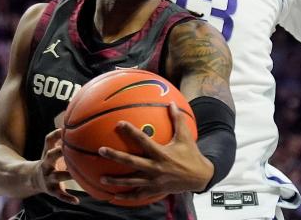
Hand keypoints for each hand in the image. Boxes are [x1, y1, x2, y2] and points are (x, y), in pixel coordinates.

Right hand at [30, 128, 78, 204]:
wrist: (33, 179)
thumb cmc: (50, 160)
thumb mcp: (51, 149)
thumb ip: (62, 139)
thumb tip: (80, 121)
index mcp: (47, 153)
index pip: (48, 141)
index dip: (55, 135)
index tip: (63, 129)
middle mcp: (46, 164)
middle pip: (50, 157)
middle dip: (57, 152)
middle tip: (66, 148)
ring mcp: (48, 178)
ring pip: (57, 176)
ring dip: (66, 175)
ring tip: (75, 174)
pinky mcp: (51, 190)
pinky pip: (60, 195)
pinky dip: (68, 198)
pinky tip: (77, 200)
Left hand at [97, 102, 211, 201]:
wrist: (199, 177)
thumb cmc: (191, 155)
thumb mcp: (186, 136)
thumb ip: (178, 119)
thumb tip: (171, 103)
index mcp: (162, 153)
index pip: (143, 140)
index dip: (131, 131)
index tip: (119, 124)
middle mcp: (156, 168)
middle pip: (131, 162)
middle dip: (116, 156)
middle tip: (101, 150)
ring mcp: (154, 181)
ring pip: (131, 182)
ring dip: (116, 181)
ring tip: (102, 179)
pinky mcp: (155, 190)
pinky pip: (138, 195)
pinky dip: (126, 197)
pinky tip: (114, 196)